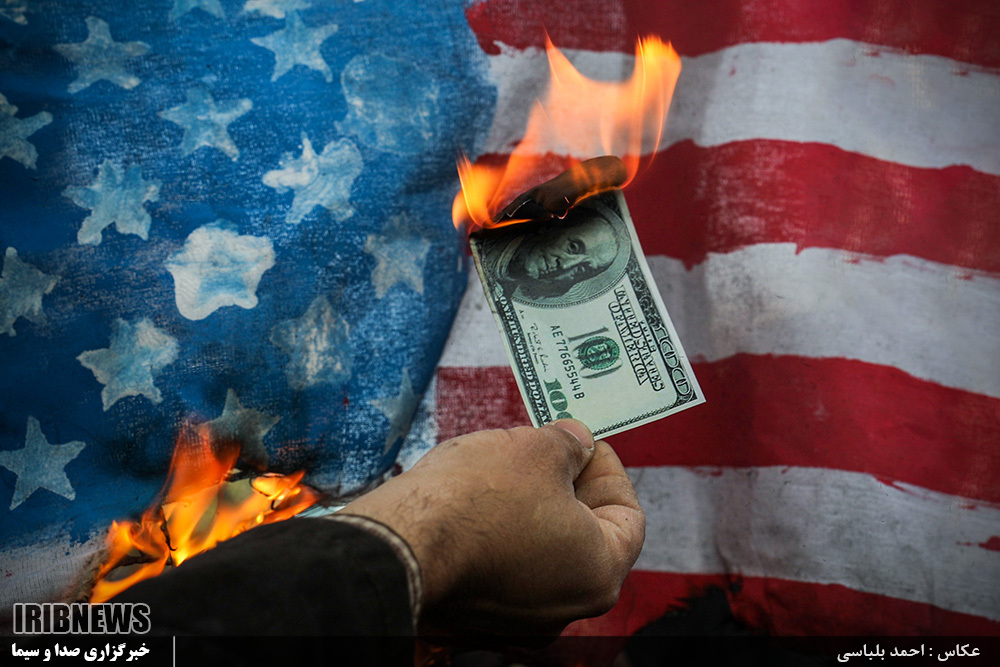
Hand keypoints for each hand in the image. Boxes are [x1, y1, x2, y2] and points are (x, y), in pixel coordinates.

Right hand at [341, 420, 644, 635]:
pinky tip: (480, 495)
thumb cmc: (476, 500)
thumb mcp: (538, 449)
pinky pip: (505, 563)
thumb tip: (576, 441)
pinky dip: (502, 530)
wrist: (401, 541)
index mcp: (598, 573)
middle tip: (547, 447)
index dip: (608, 469)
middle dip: (567, 483)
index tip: (585, 443)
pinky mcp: (479, 611)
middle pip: (584, 533)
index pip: (628, 516)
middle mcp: (565, 606)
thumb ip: (570, 444)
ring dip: (532, 504)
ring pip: (542, 547)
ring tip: (508, 464)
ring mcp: (520, 614)